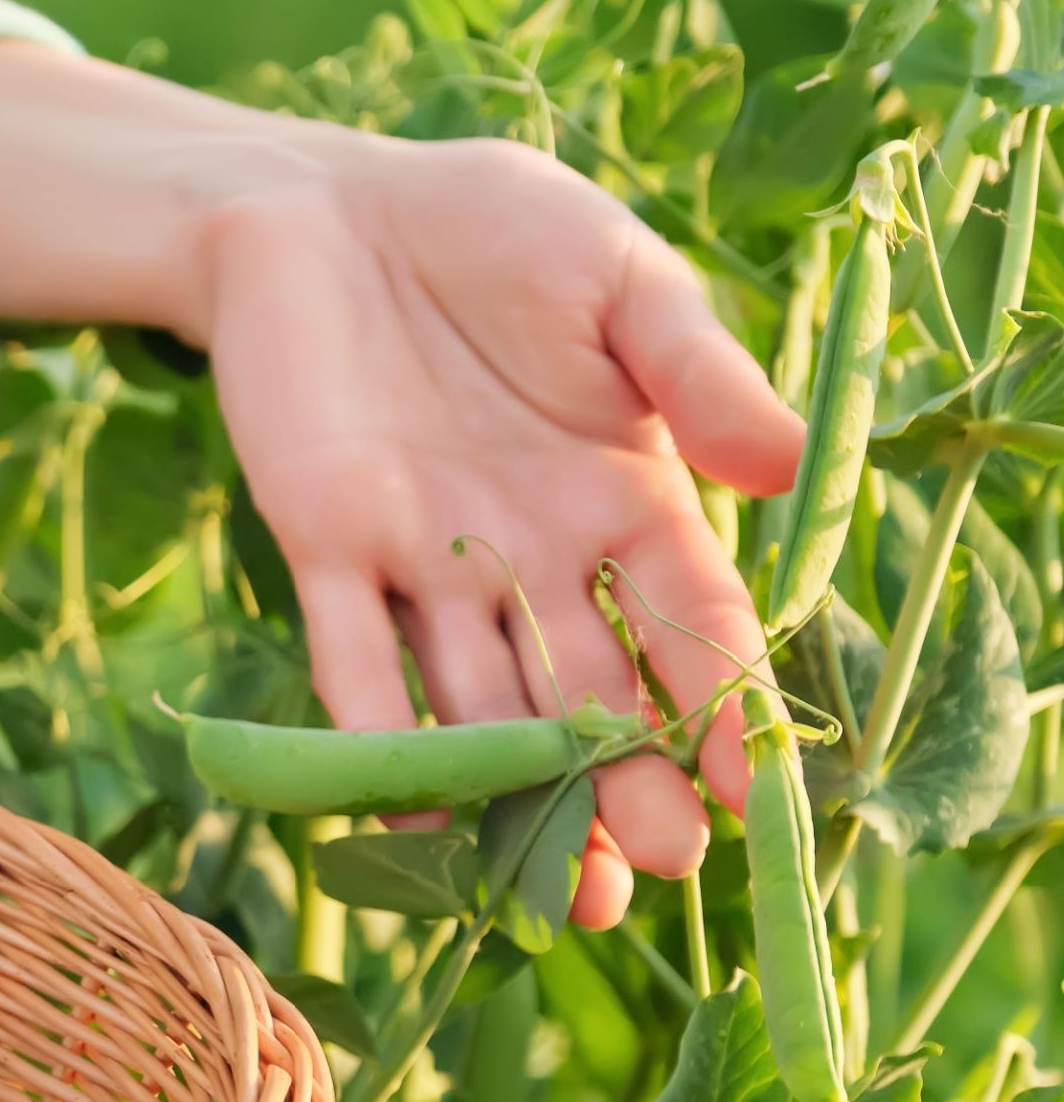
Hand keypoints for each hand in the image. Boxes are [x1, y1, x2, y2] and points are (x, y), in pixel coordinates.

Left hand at [0, 45, 805, 925]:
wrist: (321, 207)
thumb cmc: (486, 228)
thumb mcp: (616, 279)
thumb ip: (692, 370)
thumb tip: (780, 467)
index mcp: (619, 493)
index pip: (688, 615)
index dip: (719, 699)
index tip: (745, 788)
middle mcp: (528, 552)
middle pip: (587, 690)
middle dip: (623, 783)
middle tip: (660, 876)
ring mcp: (424, 562)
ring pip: (480, 702)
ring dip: (518, 796)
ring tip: (563, 894)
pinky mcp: (323, 551)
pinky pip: (353, 661)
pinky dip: (378, 740)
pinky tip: (414, 822)